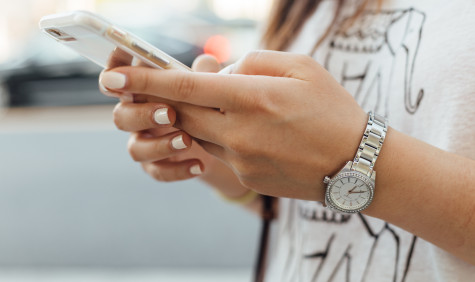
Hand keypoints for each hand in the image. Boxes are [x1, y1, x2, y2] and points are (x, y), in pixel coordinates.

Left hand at [100, 50, 367, 200]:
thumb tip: (219, 70)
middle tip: (162, 88)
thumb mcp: (301, 67)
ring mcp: (241, 158)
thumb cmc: (333, 109)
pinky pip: (219, 151)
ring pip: (198, 133)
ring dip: (200, 116)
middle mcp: (240, 131)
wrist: (357, 165)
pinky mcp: (245, 176)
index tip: (113, 78)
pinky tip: (253, 132)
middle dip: (166, 99)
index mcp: (253, 97)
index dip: (145, 80)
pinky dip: (222, 135)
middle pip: (182, 112)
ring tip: (232, 107)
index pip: (186, 86)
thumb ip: (253, 61)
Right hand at [100, 54, 221, 181]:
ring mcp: (144, 142)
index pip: (118, 79)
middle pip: (121, 116)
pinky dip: (178, 169)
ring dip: (160, 145)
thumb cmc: (204, 103)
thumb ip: (203, 74)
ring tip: (188, 141)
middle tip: (170, 113)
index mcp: (142, 90)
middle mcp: (136, 116)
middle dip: (143, 114)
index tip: (121, 71)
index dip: (113, 72)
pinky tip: (200, 165)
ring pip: (135, 148)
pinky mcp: (156, 165)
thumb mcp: (207, 87)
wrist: (218, 142)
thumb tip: (207, 61)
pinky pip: (157, 171)